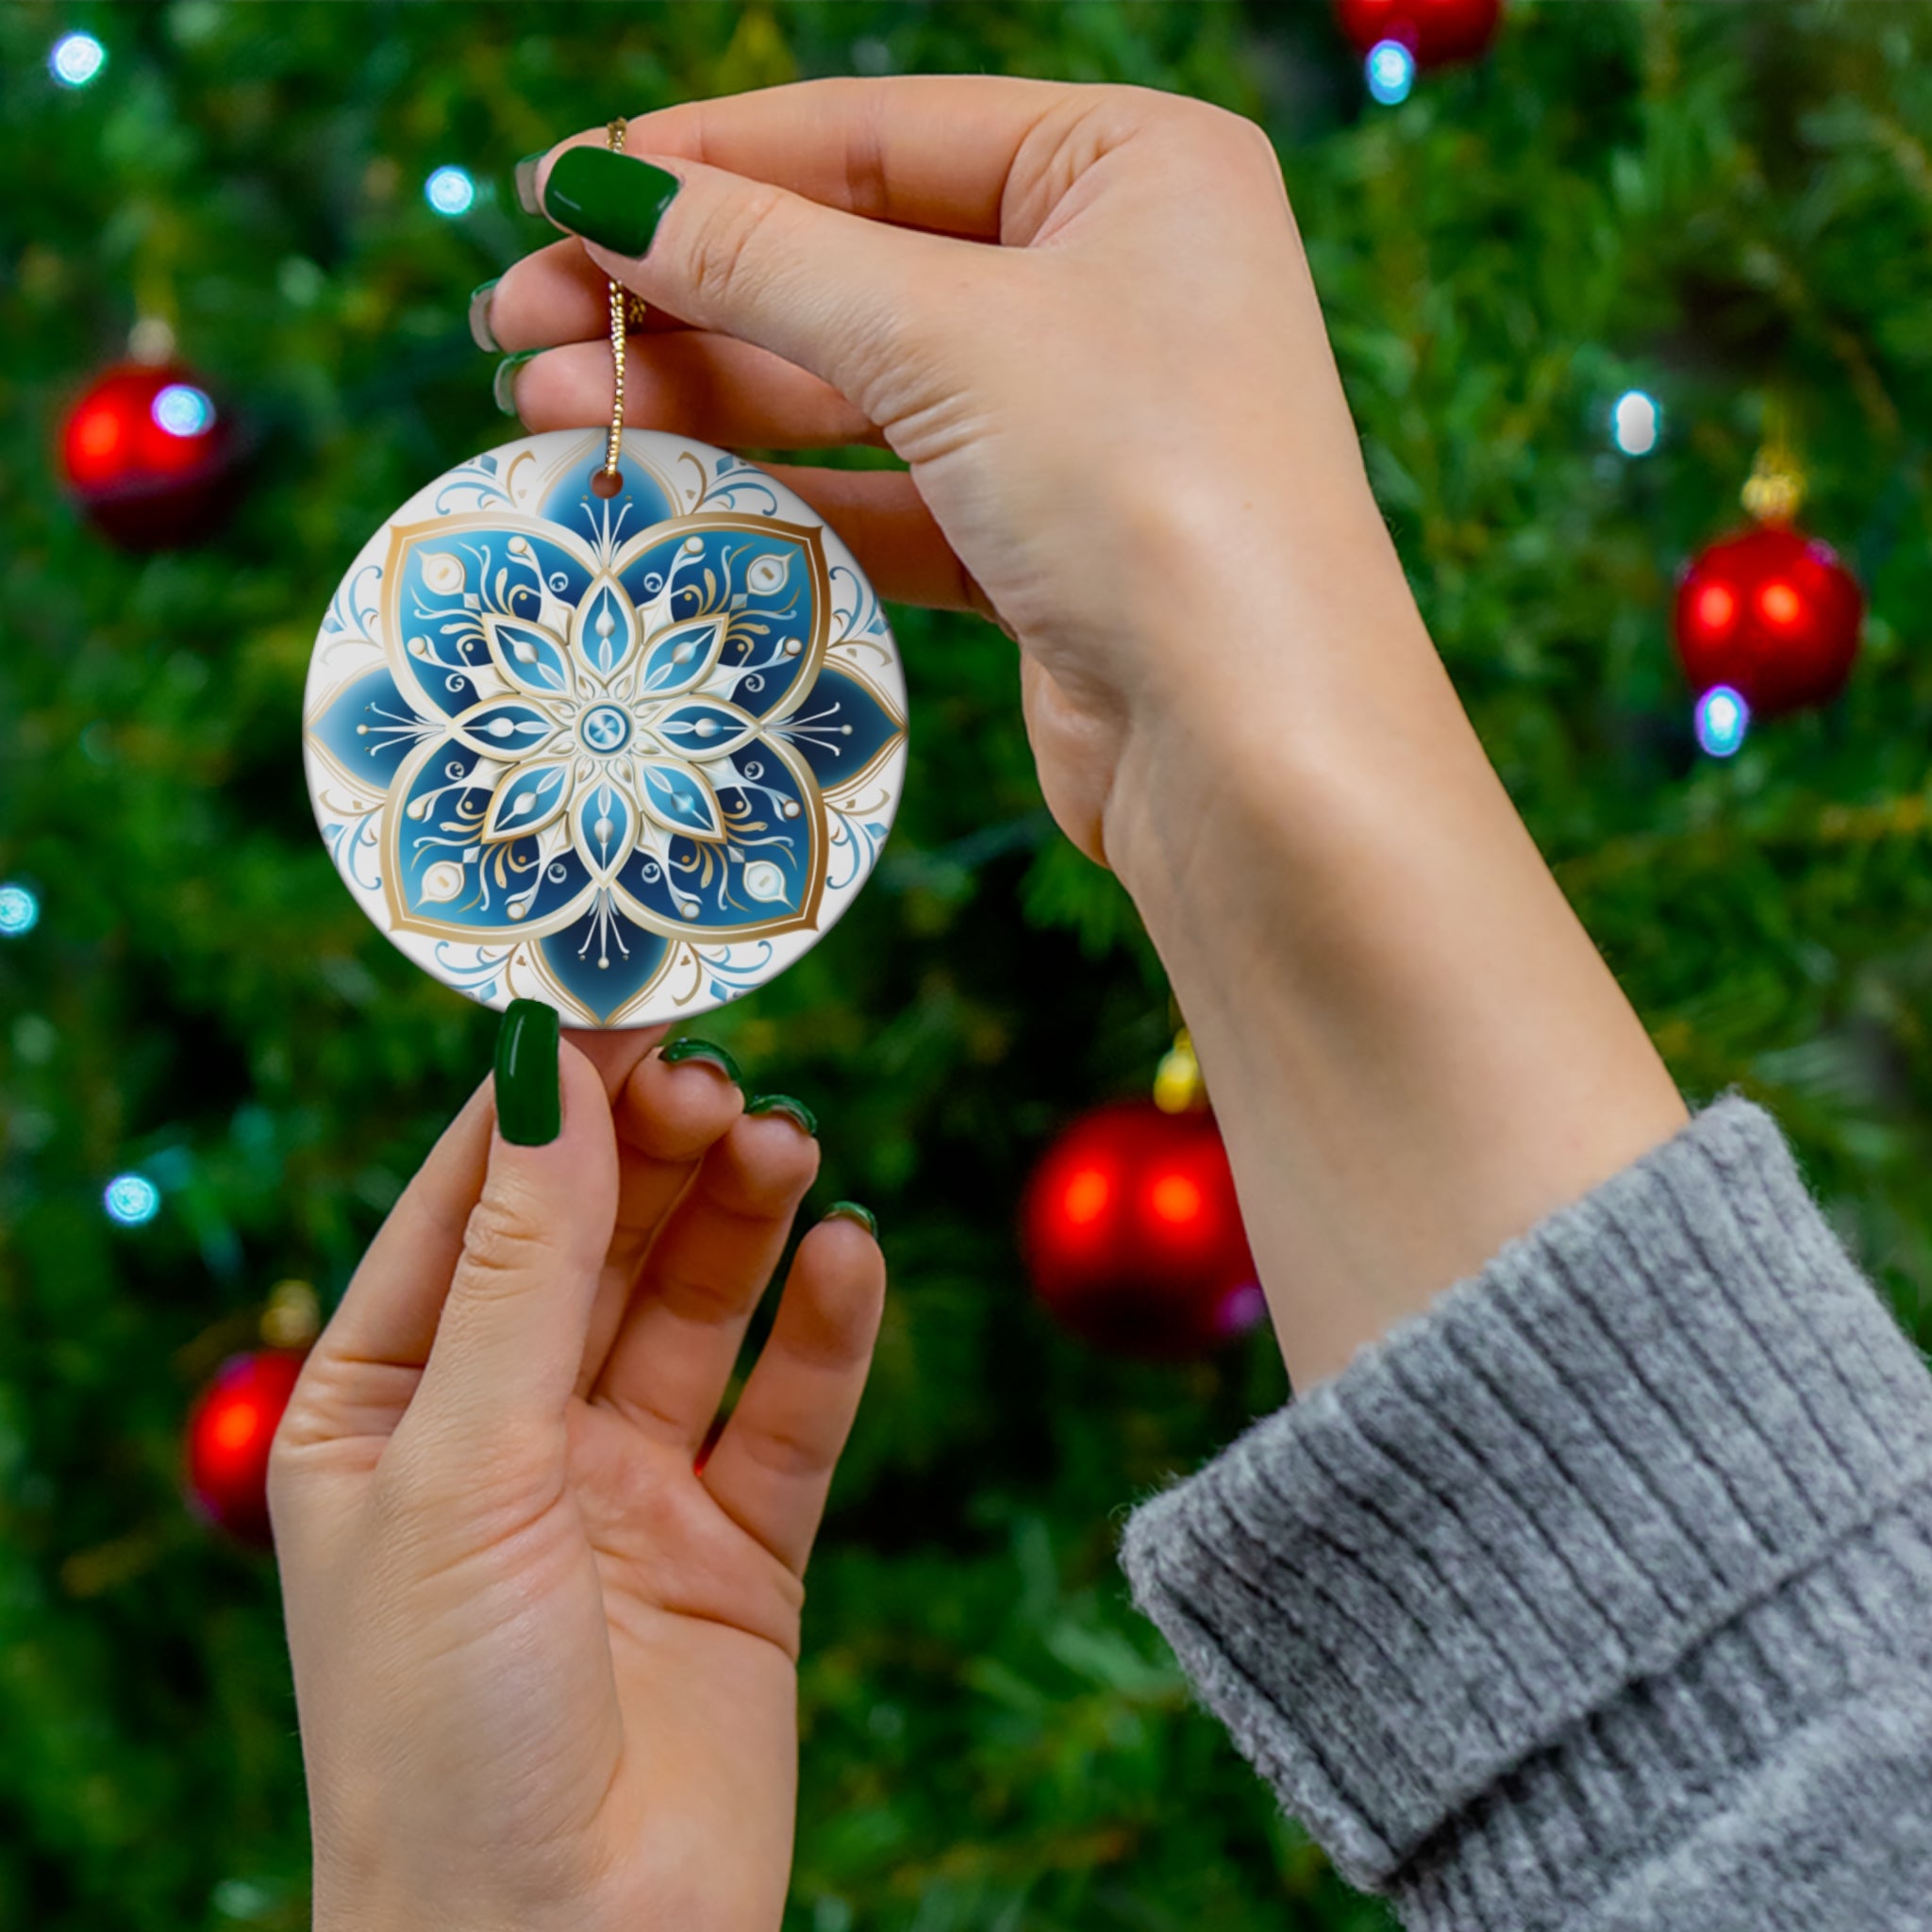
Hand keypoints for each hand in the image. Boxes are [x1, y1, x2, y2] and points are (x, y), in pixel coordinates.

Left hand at [269, 1025, 883, 1931]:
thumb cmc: (444, 1727)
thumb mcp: (463, 1464)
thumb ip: (523, 1265)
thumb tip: (550, 1071)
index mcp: (387, 1407)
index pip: (471, 1205)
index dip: (546, 1100)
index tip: (624, 998)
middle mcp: (508, 1434)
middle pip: (597, 1241)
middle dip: (655, 1154)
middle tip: (722, 1081)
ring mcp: (627, 1489)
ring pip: (697, 1308)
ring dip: (742, 1220)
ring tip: (787, 1146)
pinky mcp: (738, 1549)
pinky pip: (789, 1411)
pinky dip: (825, 1330)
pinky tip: (849, 1258)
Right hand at [484, 75, 1385, 875]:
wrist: (1255, 750)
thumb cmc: (1146, 488)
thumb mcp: (945, 335)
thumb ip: (764, 258)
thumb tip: (599, 187)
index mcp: (1132, 167)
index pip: (876, 134)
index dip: (705, 160)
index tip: (554, 189)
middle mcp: (1115, 281)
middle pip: (852, 261)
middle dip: (681, 292)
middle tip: (515, 321)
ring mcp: (1081, 421)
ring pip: (857, 387)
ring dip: (705, 397)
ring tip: (544, 408)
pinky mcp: (1045, 546)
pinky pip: (886, 495)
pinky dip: (778, 495)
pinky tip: (660, 491)